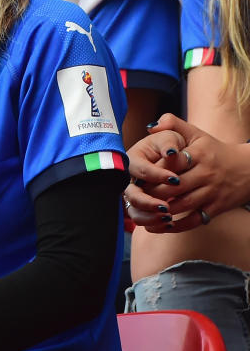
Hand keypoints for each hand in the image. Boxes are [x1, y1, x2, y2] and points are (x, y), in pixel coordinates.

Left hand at [127, 113, 249, 231]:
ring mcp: (212, 192)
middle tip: (135, 195)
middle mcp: (206, 174)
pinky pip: (194, 220)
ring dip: (160, 211)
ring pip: (182, 205)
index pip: (172, 162)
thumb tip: (150, 126)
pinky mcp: (216, 208)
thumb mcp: (197, 133)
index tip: (136, 175)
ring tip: (143, 211)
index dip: (153, 170)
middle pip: (174, 186)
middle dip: (152, 192)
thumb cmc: (215, 150)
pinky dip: (176, 226)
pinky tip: (160, 226)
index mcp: (199, 154)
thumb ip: (173, 124)